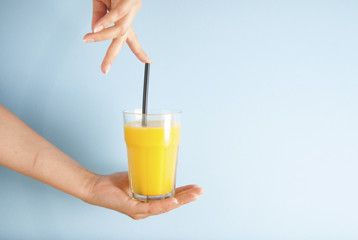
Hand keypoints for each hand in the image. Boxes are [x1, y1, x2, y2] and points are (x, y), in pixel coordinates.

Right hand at [83, 0, 150, 73]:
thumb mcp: (101, 2)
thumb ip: (99, 18)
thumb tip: (95, 31)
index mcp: (126, 17)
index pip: (131, 38)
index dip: (138, 51)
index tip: (148, 61)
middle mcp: (131, 14)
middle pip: (123, 38)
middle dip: (112, 55)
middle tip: (104, 70)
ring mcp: (131, 7)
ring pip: (118, 28)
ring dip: (101, 36)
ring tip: (87, 39)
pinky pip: (117, 14)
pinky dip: (105, 21)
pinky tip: (95, 29)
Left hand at [84, 172, 203, 219]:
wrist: (96, 187)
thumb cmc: (114, 184)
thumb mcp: (136, 177)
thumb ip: (148, 176)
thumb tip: (160, 163)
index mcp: (147, 203)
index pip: (169, 199)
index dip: (183, 195)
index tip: (195, 188)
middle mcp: (145, 210)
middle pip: (170, 205)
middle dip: (187, 198)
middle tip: (200, 191)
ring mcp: (139, 212)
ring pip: (164, 207)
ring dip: (181, 200)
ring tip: (193, 195)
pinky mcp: (133, 209)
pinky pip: (152, 208)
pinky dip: (164, 204)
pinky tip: (174, 201)